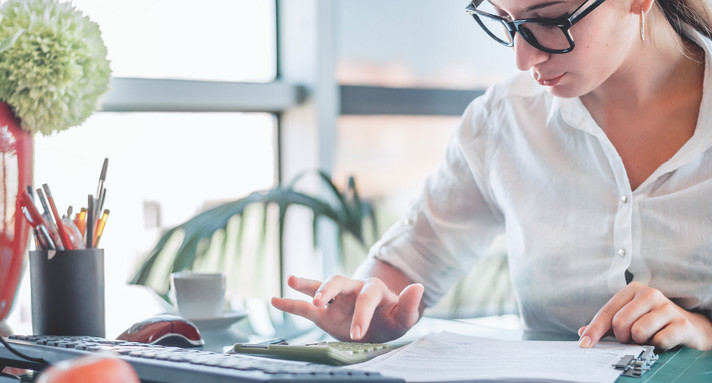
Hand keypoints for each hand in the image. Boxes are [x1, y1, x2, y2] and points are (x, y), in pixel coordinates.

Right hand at [271, 274, 423, 342]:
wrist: (382, 323)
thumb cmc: (393, 318)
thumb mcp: (405, 316)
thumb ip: (410, 304)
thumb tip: (418, 287)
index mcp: (374, 289)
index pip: (366, 298)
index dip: (361, 315)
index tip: (356, 334)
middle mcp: (353, 289)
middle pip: (339, 281)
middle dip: (329, 290)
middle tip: (320, 302)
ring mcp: (337, 299)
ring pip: (321, 286)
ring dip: (308, 285)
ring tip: (292, 282)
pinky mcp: (326, 312)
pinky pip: (306, 306)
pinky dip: (291, 303)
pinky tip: (276, 300)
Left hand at [579, 282, 711, 350]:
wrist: (690, 328)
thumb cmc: (654, 322)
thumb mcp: (630, 319)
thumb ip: (606, 326)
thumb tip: (583, 334)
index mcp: (633, 290)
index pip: (607, 312)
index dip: (594, 330)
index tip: (585, 344)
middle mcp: (650, 294)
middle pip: (620, 323)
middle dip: (622, 337)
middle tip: (631, 338)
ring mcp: (667, 308)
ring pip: (638, 331)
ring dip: (640, 341)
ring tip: (648, 337)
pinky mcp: (681, 324)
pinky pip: (658, 341)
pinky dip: (657, 346)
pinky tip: (662, 340)